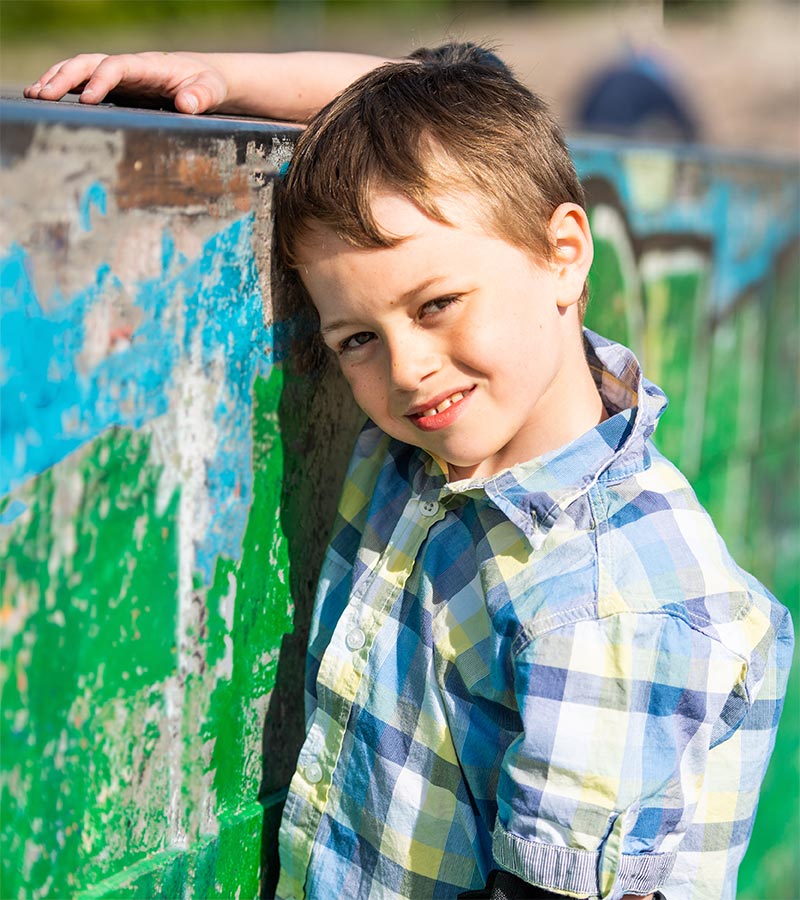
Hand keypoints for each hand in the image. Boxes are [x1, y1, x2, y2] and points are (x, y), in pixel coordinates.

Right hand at [23, 51, 227, 113]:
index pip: (117, 67)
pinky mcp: (115, 86)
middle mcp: (128, 66)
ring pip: (80, 69)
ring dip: (56, 79)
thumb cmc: (208, 84)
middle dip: (65, 77)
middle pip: (89, 63)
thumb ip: (201, 96)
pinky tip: (43, 96)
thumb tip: (187, 104)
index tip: (86, 100)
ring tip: (34, 95)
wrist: (204, 78)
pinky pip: (83, 81)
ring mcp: (119, 75)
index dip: (100, 81)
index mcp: (148, 66)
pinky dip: (62, 86)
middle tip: (43, 96)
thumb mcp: (212, 90)